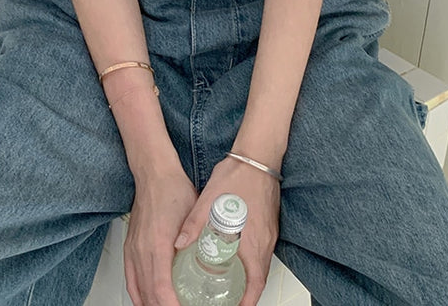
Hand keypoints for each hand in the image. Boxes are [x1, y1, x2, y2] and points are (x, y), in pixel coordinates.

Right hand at [124, 166, 197, 305]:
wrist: (154, 173)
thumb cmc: (173, 189)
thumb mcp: (193, 215)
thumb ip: (199, 239)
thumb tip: (213, 260)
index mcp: (158, 245)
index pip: (162, 290)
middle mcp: (142, 250)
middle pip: (149, 295)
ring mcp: (134, 249)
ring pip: (139, 290)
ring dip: (152, 304)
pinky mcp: (130, 246)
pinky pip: (130, 279)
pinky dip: (138, 295)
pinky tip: (146, 301)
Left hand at [173, 156, 280, 305]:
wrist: (257, 157)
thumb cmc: (238, 176)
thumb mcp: (209, 201)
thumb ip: (193, 224)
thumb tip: (178, 242)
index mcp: (252, 242)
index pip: (254, 285)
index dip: (246, 302)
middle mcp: (264, 242)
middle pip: (258, 279)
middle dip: (245, 295)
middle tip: (229, 302)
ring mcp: (269, 234)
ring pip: (260, 266)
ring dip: (248, 279)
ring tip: (231, 287)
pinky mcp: (269, 225)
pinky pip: (262, 251)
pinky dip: (251, 262)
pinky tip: (236, 257)